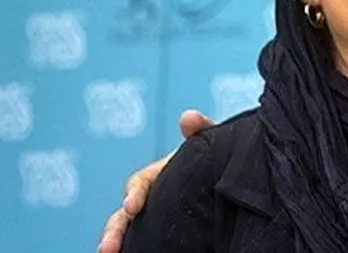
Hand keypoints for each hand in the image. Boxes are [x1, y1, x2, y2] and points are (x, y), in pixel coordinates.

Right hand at [96, 110, 214, 252]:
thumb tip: (188, 118)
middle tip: (107, 247)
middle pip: (124, 215)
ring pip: (131, 232)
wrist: (229, 175)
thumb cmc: (215, 157)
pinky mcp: (167, 233)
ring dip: (118, 242)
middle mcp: (152, 197)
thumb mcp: (210, 143)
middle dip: (115, 230)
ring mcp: (157, 216)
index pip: (139, 183)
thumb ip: (202, 130)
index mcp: (159, 174)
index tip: (133, 206)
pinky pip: (147, 242)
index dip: (134, 193)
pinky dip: (135, 248)